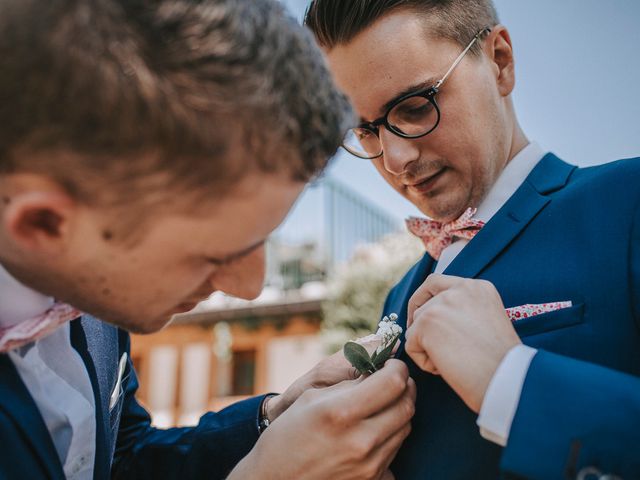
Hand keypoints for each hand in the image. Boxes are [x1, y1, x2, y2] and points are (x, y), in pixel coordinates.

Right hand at [229, 360, 415, 479]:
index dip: (398, 368)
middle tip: (394, 380)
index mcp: (341, 413)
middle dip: (405, 387)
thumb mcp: (310, 398)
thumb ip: (348, 385)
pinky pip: (395, 450)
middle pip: (406, 405)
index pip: (392, 383)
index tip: (393, 365)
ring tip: (382, 404)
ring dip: (398, 410)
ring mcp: (369, 464)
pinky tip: (374, 430)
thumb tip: (376, 372)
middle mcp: (360, 440)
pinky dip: (391, 435)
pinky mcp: (371, 479)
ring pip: (405, 428)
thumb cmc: (286, 435)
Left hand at [404, 274, 520, 412]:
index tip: (420, 315)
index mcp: (477, 288)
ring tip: (453, 363)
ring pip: (416, 326)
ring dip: (427, 348)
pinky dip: (424, 362)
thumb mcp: (487, 322)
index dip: (423, 298)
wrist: (506, 378)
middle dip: (421, 327)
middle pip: (423, 304)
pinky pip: (411, 344)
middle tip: (429, 348)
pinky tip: (445, 369)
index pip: (436, 282)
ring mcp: (441, 304)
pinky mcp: (427, 322)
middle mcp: (459, 289)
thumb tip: (431, 317)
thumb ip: (463, 311)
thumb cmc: (500, 362)